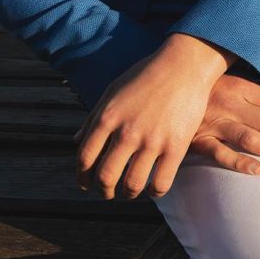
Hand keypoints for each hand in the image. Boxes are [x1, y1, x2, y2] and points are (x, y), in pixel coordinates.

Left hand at [72, 40, 220, 200]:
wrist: (183, 64)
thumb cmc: (146, 74)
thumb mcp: (113, 89)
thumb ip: (94, 116)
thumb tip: (76, 140)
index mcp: (108, 117)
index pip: (85, 158)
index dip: (82, 177)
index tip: (86, 184)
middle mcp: (127, 131)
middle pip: (105, 177)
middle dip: (103, 191)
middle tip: (107, 192)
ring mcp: (152, 140)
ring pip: (131, 186)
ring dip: (127, 194)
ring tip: (129, 191)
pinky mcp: (176, 147)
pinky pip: (160, 184)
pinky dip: (153, 192)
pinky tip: (152, 186)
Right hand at [186, 72, 259, 172]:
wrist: (163, 91)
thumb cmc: (204, 86)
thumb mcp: (232, 78)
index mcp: (240, 86)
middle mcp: (229, 102)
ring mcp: (213, 121)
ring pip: (250, 137)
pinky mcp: (197, 138)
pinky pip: (219, 152)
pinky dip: (238, 161)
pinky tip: (257, 170)